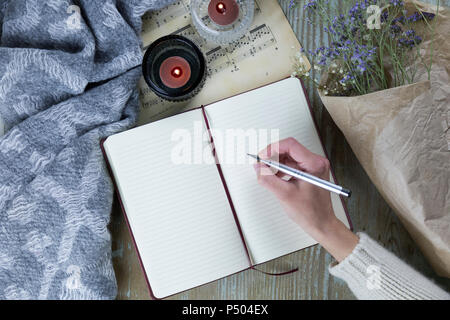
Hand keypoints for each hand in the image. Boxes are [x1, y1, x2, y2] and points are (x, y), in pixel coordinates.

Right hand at [253, 137, 357, 261]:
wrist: (321, 223)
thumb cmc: (311, 212)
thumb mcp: (285, 195)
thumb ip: (268, 179)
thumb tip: (258, 167)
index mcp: (314, 164)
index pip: (290, 145)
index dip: (272, 149)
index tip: (262, 157)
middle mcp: (315, 162)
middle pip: (288, 149)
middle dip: (272, 157)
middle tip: (261, 166)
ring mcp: (312, 166)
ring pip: (288, 157)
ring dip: (275, 164)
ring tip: (267, 174)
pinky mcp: (308, 171)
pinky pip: (290, 164)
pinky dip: (280, 169)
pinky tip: (275, 178)